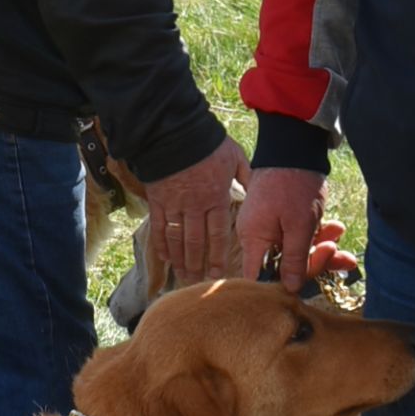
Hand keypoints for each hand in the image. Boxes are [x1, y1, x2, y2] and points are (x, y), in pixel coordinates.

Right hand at [142, 136, 251, 283]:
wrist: (173, 131)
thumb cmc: (207, 143)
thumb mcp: (234, 156)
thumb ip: (246, 176)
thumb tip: (257, 188)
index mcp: (215, 198)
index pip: (218, 235)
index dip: (217, 257)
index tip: (218, 276)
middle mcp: (194, 206)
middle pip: (196, 243)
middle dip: (198, 266)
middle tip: (199, 284)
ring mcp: (174, 205)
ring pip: (178, 239)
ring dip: (181, 261)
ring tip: (183, 278)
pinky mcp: (157, 200)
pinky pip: (159, 228)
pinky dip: (162, 245)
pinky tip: (165, 259)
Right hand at [239, 165, 331, 290]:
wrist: (295, 145)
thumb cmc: (294, 185)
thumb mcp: (299, 226)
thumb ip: (294, 260)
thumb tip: (289, 289)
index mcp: (254, 239)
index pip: (258, 277)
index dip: (278, 288)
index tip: (303, 287)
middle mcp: (258, 236)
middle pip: (284, 265)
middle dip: (315, 262)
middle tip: (339, 255)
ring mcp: (271, 226)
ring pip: (297, 250)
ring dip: (322, 248)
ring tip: (342, 238)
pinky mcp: (284, 218)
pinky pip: (300, 236)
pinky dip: (318, 235)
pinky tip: (336, 228)